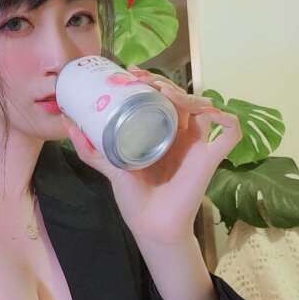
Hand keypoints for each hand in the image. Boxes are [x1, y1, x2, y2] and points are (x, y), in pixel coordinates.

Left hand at [61, 66, 242, 245]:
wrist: (150, 226)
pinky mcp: (209, 160)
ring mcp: (197, 146)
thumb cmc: (135, 199)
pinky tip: (214, 113)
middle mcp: (182, 136)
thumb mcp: (109, 167)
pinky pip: (230, 136)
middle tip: (141, 79)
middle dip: (164, 83)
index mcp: (162, 134)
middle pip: (181, 98)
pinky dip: (230, 121)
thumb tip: (68, 123)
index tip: (130, 72)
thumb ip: (91, 148)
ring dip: (187, 94)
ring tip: (163, 91)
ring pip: (204, 108)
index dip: (151, 81)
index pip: (162, 99)